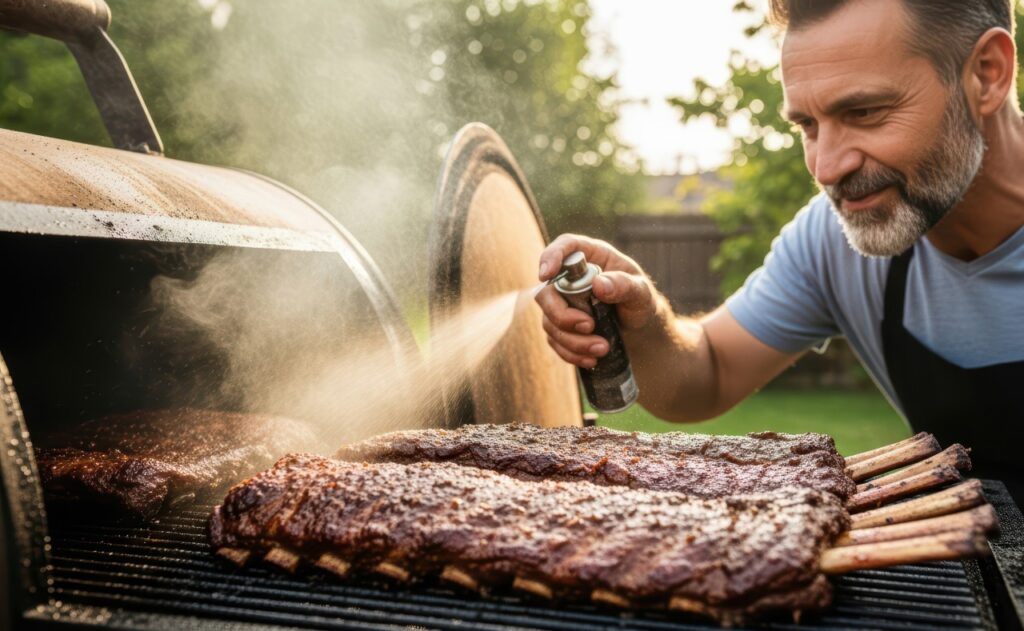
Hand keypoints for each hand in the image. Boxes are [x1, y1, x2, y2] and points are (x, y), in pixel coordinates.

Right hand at [535, 234, 656, 367]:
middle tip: (588, 326)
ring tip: (602, 349)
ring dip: (572, 340)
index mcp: (592, 258)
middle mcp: (571, 279)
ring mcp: (563, 303)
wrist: (640, 331)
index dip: (551, 256)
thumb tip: (599, 284)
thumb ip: (624, 285)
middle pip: (547, 292)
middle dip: (562, 314)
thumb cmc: (641, 303)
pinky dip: (571, 352)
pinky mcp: (561, 326)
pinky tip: (591, 359)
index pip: (565, 246)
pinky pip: (554, 340)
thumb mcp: (641, 293)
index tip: (546, 275)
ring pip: (549, 321)